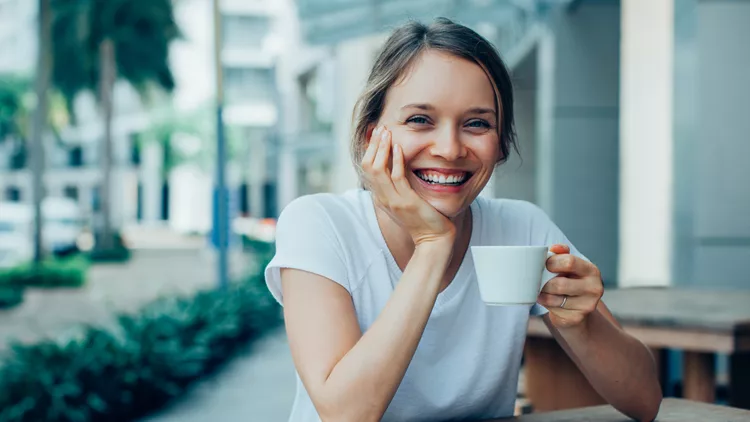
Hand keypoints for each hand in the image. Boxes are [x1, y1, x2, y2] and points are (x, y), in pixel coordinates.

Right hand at [361, 125, 455, 245]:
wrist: (433, 240)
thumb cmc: (424, 219)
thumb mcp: (405, 199)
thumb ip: (399, 184)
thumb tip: (398, 165)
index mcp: (380, 197)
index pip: (367, 169)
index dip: (370, 149)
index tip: (378, 134)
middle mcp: (382, 198)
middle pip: (368, 166)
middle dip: (373, 145)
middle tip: (381, 128)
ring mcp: (393, 201)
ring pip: (378, 170)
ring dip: (381, 148)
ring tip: (387, 133)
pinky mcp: (406, 202)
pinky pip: (397, 177)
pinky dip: (396, 160)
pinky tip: (399, 148)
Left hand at [537, 244, 603, 329]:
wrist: (579, 309)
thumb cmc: (570, 281)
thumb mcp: (569, 266)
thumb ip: (561, 254)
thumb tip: (555, 248)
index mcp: (592, 271)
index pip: (569, 262)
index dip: (551, 262)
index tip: (544, 265)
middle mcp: (594, 288)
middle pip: (559, 284)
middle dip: (543, 282)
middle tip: (538, 280)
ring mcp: (587, 306)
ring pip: (553, 298)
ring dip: (542, 293)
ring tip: (541, 289)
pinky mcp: (576, 318)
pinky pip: (552, 310)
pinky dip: (544, 304)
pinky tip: (546, 300)